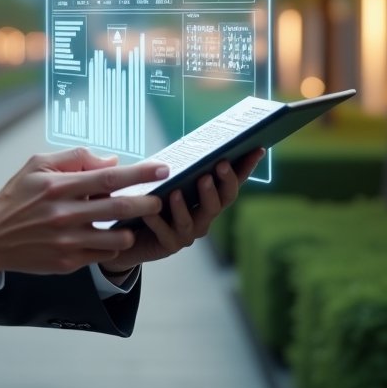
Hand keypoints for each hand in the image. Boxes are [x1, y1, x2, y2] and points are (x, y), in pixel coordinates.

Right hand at [0, 149, 169, 275]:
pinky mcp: (68, 262)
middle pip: (118, 207)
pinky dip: (113, 244)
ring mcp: (67, 241)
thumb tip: (111, 161)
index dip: (139, 172)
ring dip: (132, 227)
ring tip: (131, 220)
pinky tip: (109, 236)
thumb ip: (75, 159)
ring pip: (117, 236)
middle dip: (147, 202)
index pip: (108, 177)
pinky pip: (104, 254)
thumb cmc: (17, 196)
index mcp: (58, 186)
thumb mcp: (38, 165)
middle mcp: (64, 214)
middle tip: (160, 199)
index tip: (161, 169)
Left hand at [98, 148, 264, 275]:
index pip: (230, 182)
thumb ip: (174, 165)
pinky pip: (165, 232)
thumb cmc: (150, 197)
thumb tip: (186, 143)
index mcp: (206, 198)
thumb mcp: (163, 177)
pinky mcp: (169, 244)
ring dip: (186, 206)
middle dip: (222, 183)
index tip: (256, 148)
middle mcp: (203, 216)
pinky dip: (158, 221)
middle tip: (220, 165)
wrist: (129, 233)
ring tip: (177, 191)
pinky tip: (149, 211)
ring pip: (194, 221)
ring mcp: (188, 232)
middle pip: (220, 202)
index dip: (245, 168)